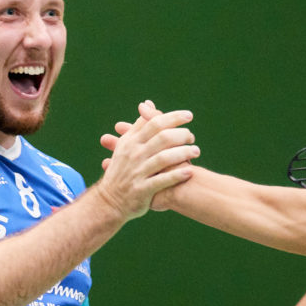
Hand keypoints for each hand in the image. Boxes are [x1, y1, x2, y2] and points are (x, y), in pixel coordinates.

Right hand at [94, 102, 197, 219]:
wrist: (108, 201)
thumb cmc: (122, 169)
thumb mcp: (126, 145)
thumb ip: (139, 125)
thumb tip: (147, 104)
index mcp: (131, 142)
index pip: (154, 123)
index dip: (173, 117)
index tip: (188, 116)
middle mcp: (134, 155)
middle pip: (162, 138)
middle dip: (181, 135)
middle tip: (191, 137)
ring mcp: (138, 172)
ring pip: (164, 158)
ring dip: (183, 153)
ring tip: (196, 152)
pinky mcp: (142, 190)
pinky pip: (162, 181)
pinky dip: (177, 175)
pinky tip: (189, 171)